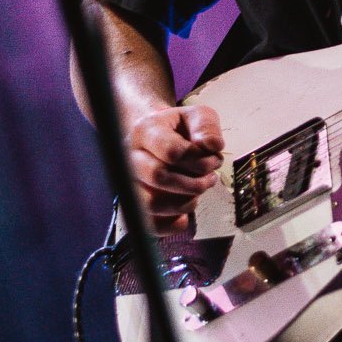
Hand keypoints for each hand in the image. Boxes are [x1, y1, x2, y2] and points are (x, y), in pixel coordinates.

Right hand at [126, 102, 224, 232]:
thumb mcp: (198, 115)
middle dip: (194, 182)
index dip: (200, 160)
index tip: (212, 158)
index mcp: (145, 131)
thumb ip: (206, 127)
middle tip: (210, 178)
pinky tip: (185, 210)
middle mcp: (130, 158)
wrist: (159, 138)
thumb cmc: (179, 129)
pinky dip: (175, 224)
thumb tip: (212, 145)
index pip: (172, 151)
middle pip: (159, 177)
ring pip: (151, 205)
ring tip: (199, 190)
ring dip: (186, 203)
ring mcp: (129, 184)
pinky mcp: (135, 208)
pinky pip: (151, 226)